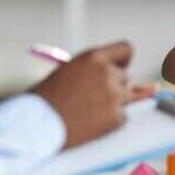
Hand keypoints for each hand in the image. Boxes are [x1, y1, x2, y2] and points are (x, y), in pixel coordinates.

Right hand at [31, 41, 156, 148]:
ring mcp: (113, 94)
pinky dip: (110, 122)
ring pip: (127, 97)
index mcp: (94, 57)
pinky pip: (122, 117)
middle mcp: (107, 72)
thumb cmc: (46, 100)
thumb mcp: (70, 73)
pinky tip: (89, 123)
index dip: (122, 61)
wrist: (32, 124)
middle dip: (113, 87)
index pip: (125, 49)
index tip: (117, 69)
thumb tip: (142, 86)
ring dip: (113, 104)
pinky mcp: (115, 116)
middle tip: (90, 99)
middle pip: (125, 77)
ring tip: (87, 111)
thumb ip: (98, 73)